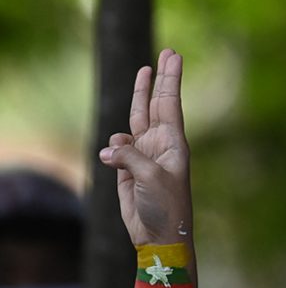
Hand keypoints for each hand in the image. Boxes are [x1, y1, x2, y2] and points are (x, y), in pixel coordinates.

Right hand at [99, 49, 192, 245]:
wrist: (159, 234)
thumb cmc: (166, 205)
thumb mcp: (151, 177)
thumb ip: (129, 156)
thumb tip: (109, 148)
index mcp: (174, 142)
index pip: (170, 103)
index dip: (170, 79)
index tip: (175, 55)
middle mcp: (160, 144)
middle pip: (156, 103)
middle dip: (159, 79)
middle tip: (165, 53)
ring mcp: (143, 155)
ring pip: (134, 120)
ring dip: (135, 100)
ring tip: (142, 75)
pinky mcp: (126, 169)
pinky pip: (115, 148)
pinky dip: (112, 148)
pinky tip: (111, 156)